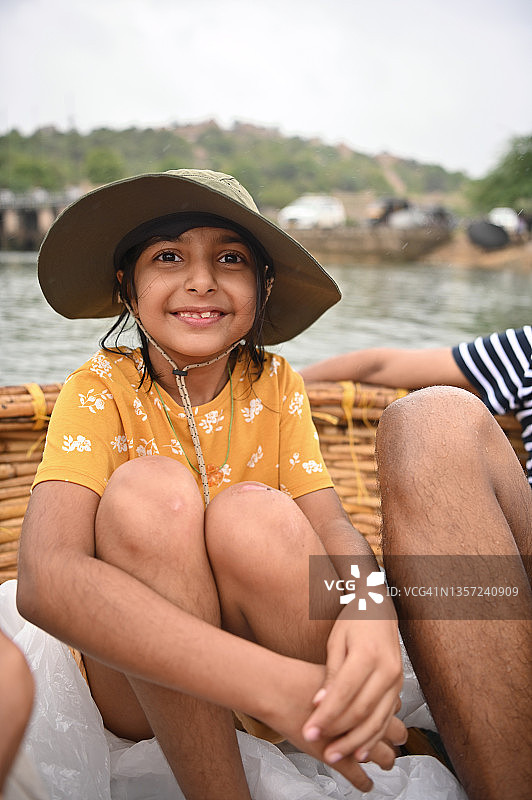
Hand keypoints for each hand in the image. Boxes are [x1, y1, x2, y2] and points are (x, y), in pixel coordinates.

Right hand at [261, 657, 404, 793]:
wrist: (282, 692)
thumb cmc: (303, 680)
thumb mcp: (334, 669)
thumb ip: (351, 679)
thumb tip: (356, 680)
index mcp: (369, 694)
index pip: (393, 707)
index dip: (390, 712)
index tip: (386, 714)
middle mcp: (369, 719)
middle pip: (397, 732)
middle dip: (395, 738)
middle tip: (393, 740)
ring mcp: (358, 741)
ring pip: (385, 757)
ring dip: (385, 761)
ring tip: (383, 763)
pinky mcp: (342, 760)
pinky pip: (361, 778)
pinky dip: (365, 782)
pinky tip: (365, 783)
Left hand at [301, 615, 404, 763]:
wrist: (380, 610)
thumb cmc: (354, 621)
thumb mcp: (336, 641)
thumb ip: (331, 674)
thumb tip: (320, 704)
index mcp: (367, 654)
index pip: (344, 693)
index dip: (326, 716)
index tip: (310, 731)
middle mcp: (387, 669)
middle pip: (361, 710)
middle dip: (339, 734)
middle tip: (320, 748)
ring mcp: (396, 680)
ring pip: (377, 720)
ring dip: (356, 742)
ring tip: (336, 756)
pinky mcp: (399, 688)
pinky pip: (386, 718)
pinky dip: (373, 737)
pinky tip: (360, 751)